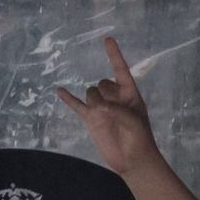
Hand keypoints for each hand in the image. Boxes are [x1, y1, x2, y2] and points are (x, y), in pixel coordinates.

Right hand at [54, 37, 160, 175]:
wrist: (132, 160)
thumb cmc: (140, 139)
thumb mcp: (133, 121)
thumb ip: (116, 110)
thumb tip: (97, 106)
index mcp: (130, 94)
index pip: (121, 70)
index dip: (114, 55)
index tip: (108, 39)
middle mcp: (115, 98)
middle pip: (102, 83)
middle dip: (105, 93)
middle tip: (113, 111)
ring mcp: (102, 107)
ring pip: (90, 93)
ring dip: (95, 102)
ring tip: (104, 117)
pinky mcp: (91, 119)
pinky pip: (77, 105)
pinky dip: (68, 98)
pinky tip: (59, 90)